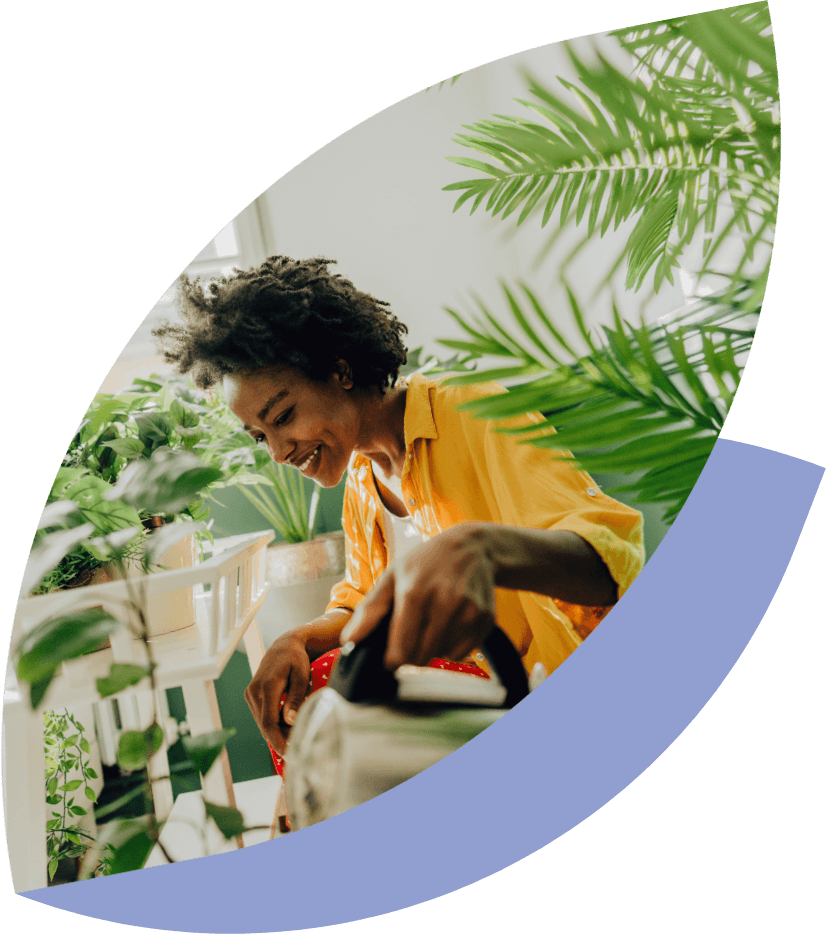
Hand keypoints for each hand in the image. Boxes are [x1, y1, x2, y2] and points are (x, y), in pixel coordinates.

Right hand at [244, 630, 311, 755]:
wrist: (285, 645)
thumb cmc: (296, 659)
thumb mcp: (302, 676)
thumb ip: (296, 698)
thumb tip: (290, 721)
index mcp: (267, 686)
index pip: (268, 722)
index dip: (277, 741)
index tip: (289, 755)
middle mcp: (254, 691)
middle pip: (265, 725)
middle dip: (280, 739)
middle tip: (299, 746)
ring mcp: (250, 693)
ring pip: (262, 722)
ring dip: (278, 731)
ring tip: (297, 733)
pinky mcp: (251, 695)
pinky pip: (261, 715)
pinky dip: (273, 723)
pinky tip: (288, 723)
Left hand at [340, 523, 496, 669]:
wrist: (472, 547)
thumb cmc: (426, 562)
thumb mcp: (392, 576)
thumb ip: (369, 610)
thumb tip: (348, 641)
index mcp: (415, 593)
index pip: (400, 652)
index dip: (392, 658)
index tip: (391, 653)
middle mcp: (445, 603)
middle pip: (420, 658)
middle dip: (411, 652)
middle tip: (412, 631)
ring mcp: (469, 612)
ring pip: (441, 656)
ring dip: (433, 647)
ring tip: (433, 620)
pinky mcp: (486, 620)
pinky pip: (462, 653)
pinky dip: (453, 645)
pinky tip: (451, 622)